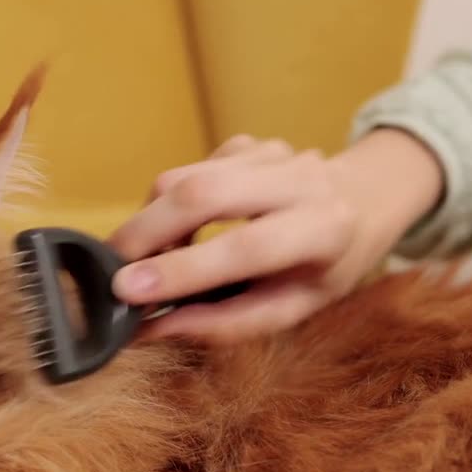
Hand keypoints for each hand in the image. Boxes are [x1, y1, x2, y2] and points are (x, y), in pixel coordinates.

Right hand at [107, 129, 443, 342]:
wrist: (362, 202)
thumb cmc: (325, 268)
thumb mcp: (291, 308)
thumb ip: (224, 323)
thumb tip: (149, 329)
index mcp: (326, 229)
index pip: (245, 247)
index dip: (183, 269)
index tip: (127, 291)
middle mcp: (302, 180)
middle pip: (204, 194)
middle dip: (144, 233)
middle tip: (109, 271)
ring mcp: (273, 152)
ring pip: (185, 176)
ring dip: (149, 219)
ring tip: (144, 258)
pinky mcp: (248, 142)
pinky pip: (189, 169)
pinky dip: (168, 204)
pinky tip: (180, 229)